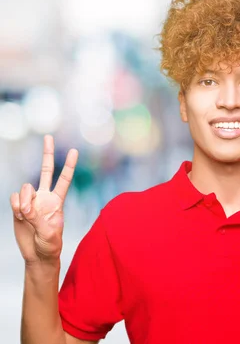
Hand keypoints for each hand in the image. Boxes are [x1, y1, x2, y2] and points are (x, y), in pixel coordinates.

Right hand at [10, 135, 78, 264]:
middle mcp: (45, 197)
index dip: (69, 165)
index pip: (64, 179)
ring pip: (25, 188)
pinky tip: (20, 216)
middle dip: (47, 154)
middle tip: (48, 136)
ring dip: (24, 200)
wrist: (37, 254)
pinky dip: (16, 206)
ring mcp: (31, 201)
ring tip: (27, 215)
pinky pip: (14, 198)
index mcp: (58, 201)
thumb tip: (26, 206)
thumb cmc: (50, 245)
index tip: (74, 150)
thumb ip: (38, 218)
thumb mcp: (49, 234)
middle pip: (45, 171)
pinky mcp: (19, 206)